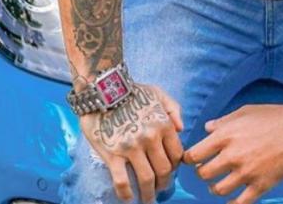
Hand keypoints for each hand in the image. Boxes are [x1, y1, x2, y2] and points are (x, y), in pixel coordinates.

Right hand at [81, 82, 184, 203]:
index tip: (169, 173)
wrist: (100, 89)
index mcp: (163, 124)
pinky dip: (126, 194)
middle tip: (159, 190)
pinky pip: (122, 181)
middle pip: (164, 170)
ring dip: (148, 194)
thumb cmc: (130, 91)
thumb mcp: (157, 93)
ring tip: (146, 200)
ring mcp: (132, 148)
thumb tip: (181, 129)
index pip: (177, 155)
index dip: (175, 168)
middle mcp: (150, 137)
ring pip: (146, 179)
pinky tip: (127, 199)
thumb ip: (174, 109)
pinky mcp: (113, 154)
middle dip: (164, 184)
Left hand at [182, 103, 282, 203]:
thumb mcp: (244, 112)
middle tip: (205, 171)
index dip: (189, 159)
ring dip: (214, 188)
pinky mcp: (261, 185)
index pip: (195, 154)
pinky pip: (240, 202)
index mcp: (226, 136)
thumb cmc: (272, 117)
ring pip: (218, 190)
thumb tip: (207, 128)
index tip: (191, 160)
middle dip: (201, 173)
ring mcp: (247, 172)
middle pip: (203, 174)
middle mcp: (233, 155)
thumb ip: (223, 122)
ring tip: (218, 185)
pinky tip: (231, 201)